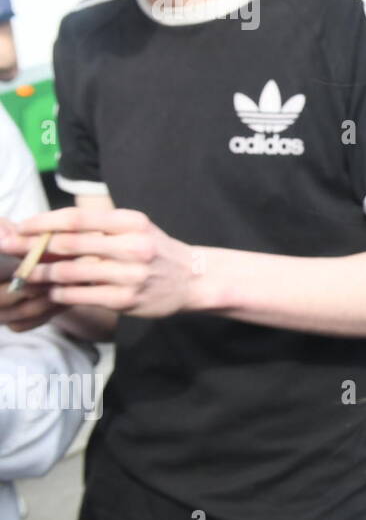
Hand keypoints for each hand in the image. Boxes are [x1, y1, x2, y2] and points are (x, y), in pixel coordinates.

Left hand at [4, 208, 200, 317]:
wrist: (193, 279)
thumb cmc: (155, 251)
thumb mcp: (134, 230)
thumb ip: (98, 228)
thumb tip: (48, 229)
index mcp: (131, 222)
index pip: (78, 218)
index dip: (43, 222)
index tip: (20, 226)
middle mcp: (132, 246)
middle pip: (69, 244)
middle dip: (32, 247)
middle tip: (9, 249)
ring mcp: (129, 275)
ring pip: (69, 272)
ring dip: (41, 273)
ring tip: (26, 274)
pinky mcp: (125, 300)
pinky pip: (79, 295)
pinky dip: (59, 293)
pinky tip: (51, 290)